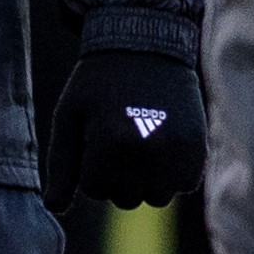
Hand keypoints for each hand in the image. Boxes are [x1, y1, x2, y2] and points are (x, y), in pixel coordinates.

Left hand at [47, 44, 205, 209]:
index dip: (90, 167)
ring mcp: (177, 149)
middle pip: (126, 198)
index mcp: (110, 140)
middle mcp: (146, 148)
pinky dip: (175, 174)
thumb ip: (60, 165)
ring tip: (142, 147)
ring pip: (157, 197)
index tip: (95, 139)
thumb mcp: (70, 116)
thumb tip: (54, 208)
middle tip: (120, 142)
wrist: (147, 45)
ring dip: (147, 181)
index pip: (94, 188)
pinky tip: (164, 146)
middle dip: (118, 178)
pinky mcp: (199, 146)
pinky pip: (185, 184)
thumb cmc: (99, 82)